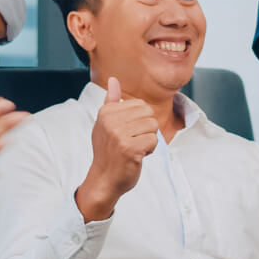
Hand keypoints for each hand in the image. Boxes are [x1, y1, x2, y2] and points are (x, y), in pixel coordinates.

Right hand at [76, 77, 156, 220]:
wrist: (104, 179)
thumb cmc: (108, 151)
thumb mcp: (105, 123)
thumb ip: (111, 101)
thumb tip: (113, 80)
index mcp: (106, 111)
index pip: (141, 105)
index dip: (140, 121)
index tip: (126, 133)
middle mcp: (111, 120)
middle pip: (149, 114)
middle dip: (146, 130)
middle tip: (132, 142)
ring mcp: (119, 134)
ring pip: (153, 127)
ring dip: (148, 140)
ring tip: (134, 148)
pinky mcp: (129, 148)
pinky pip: (154, 141)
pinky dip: (149, 150)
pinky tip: (137, 156)